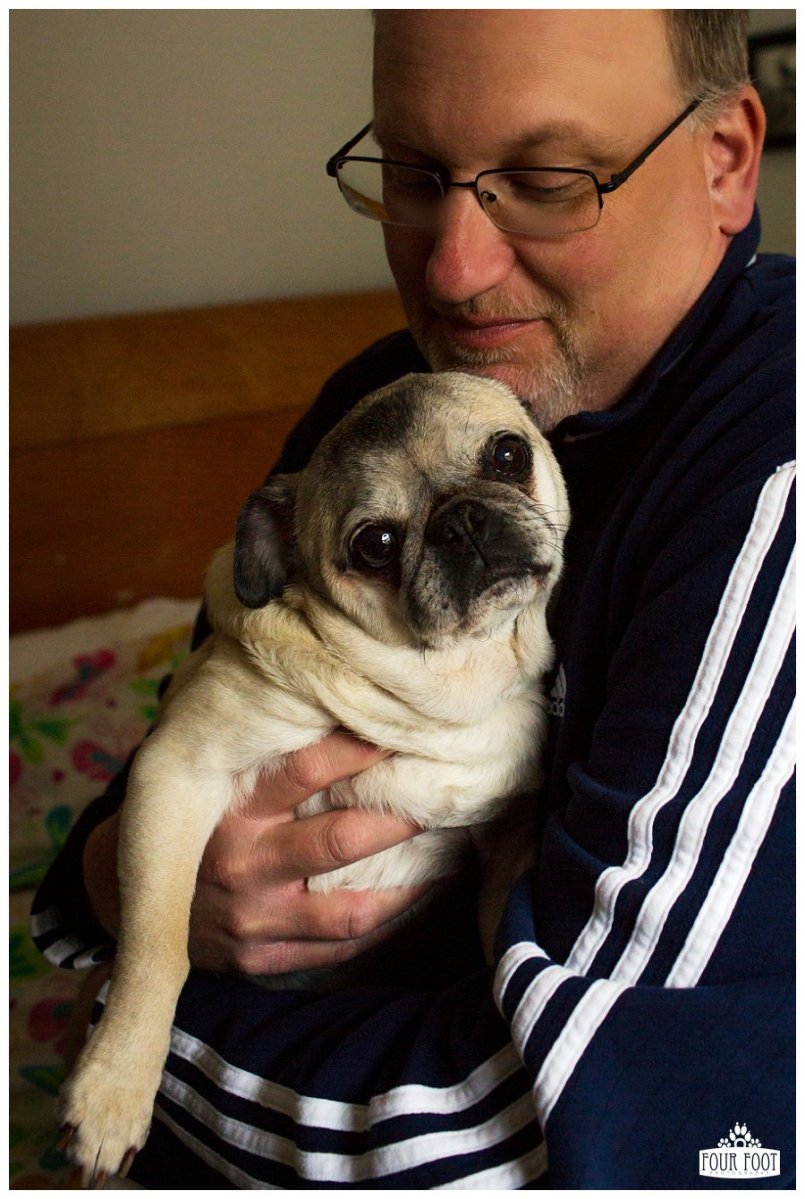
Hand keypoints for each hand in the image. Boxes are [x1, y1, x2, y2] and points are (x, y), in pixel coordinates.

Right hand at [84, 733, 423, 975]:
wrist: (136, 903)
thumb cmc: (196, 830)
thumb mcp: (215, 790)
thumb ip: (265, 763)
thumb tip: (337, 712)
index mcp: (233, 813)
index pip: (303, 772)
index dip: (355, 751)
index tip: (397, 736)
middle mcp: (244, 867)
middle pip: (339, 841)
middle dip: (397, 821)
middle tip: (438, 802)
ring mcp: (254, 921)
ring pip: (349, 910)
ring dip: (406, 888)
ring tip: (445, 861)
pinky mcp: (263, 960)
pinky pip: (337, 951)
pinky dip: (379, 929)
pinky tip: (409, 905)